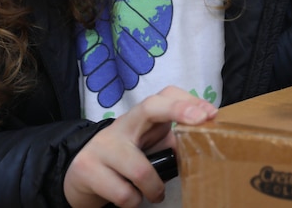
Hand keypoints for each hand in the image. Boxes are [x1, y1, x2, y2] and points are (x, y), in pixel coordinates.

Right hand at [64, 86, 215, 207]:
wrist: (81, 176)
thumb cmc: (124, 160)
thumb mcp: (148, 147)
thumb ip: (171, 143)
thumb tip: (200, 146)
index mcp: (140, 118)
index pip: (164, 95)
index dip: (188, 101)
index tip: (210, 113)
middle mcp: (121, 125)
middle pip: (150, 106)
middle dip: (179, 110)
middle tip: (201, 122)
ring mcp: (102, 145)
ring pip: (141, 169)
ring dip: (154, 189)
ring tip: (154, 194)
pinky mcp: (87, 169)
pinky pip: (123, 193)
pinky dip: (134, 202)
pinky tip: (132, 198)